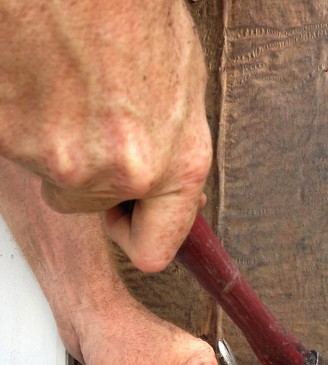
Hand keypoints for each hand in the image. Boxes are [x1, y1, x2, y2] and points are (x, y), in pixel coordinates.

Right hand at [0, 0, 211, 271]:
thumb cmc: (129, 7)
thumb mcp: (182, 82)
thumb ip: (175, 151)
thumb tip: (173, 193)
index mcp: (176, 162)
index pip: (157, 248)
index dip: (140, 234)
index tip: (130, 219)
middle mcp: (124, 171)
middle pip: (94, 207)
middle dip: (93, 175)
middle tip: (92, 118)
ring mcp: (63, 159)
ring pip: (56, 177)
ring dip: (59, 143)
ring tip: (69, 81)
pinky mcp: (11, 140)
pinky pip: (19, 148)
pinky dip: (26, 120)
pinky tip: (40, 75)